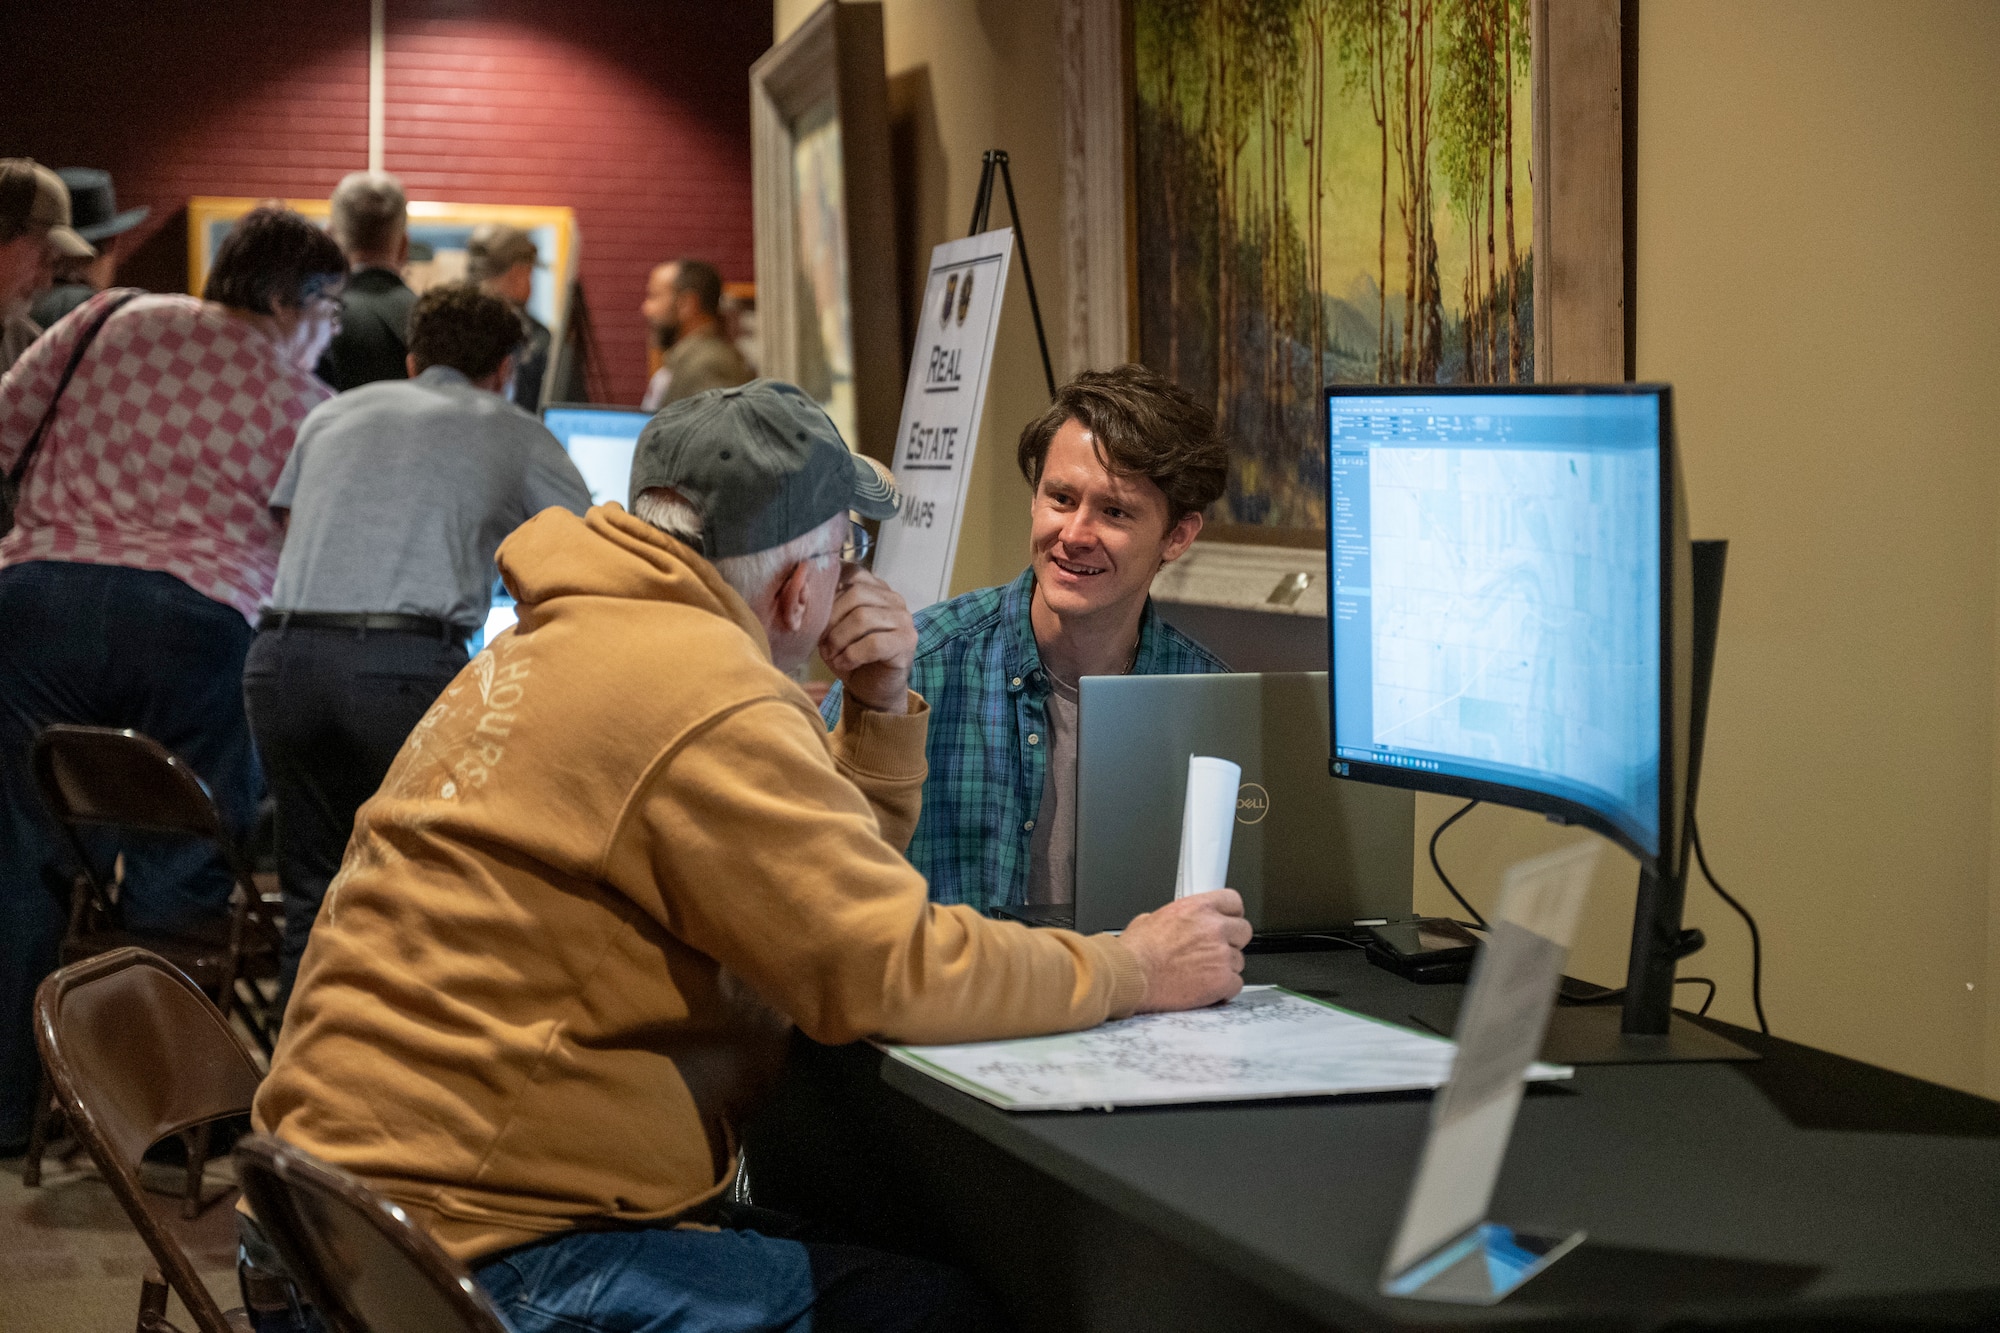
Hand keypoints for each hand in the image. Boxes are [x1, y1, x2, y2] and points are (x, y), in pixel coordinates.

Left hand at [819, 563, 916, 714]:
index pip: (851, 571)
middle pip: (855, 593)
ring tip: (832, 656)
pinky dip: (852, 655)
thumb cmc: (851, 657)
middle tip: (822, 643)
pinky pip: (873, 643)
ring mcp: (903, 618)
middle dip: (831, 620)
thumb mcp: (830, 629)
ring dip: (839, 640)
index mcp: (876, 588)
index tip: (813, 612)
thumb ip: (823, 608)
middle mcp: (893, 598)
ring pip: (862, 617)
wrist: (873, 691)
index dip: (828, 590)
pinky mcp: (907, 641)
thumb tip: (801, 593)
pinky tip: (844, 664)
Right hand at [1118, 889, 1251, 1012]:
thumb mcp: (1149, 920)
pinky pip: (1236, 984)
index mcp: (1198, 908)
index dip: (1230, 915)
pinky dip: (1224, 990)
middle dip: (1230, 942)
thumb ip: (1173, 918)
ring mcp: (1221, 955)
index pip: (1233, 902)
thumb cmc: (1135, 952)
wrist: (1131, 977)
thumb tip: (1173, 924)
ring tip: (1201, 974)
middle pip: (1243, 931)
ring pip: (1239, 960)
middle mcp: (1214, 928)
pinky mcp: (1222, 981)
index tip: (1226, 922)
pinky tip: (1207, 989)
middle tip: (1213, 952)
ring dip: (1224, 967)